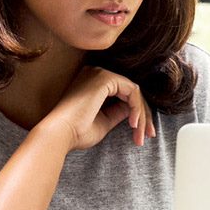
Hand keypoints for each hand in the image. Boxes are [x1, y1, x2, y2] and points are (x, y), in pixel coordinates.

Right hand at [40, 66, 155, 150]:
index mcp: (91, 83)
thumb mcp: (103, 122)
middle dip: (143, 115)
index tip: (142, 135)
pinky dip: (136, 108)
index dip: (136, 114)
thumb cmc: (76, 132)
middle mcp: (95, 74)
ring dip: (141, 114)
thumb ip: (117, 113)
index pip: (122, 94)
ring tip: (140, 135)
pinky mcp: (105, 78)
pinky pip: (132, 91)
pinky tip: (133, 124)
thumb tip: (133, 110)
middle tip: (149, 135)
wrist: (60, 134)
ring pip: (133, 92)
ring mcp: (100, 74)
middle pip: (130, 92)